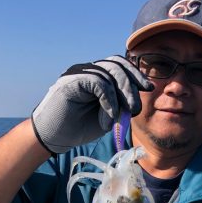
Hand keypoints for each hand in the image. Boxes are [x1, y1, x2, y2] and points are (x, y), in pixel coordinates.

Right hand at [31, 55, 152, 153]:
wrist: (53, 138)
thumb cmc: (77, 128)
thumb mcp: (105, 116)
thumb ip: (119, 106)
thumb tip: (136, 101)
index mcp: (97, 76)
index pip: (120, 65)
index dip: (136, 74)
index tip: (148, 88)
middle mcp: (88, 71)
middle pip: (117, 65)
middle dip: (132, 85)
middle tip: (135, 109)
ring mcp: (78, 73)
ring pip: (109, 73)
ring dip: (121, 96)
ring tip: (122, 116)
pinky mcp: (72, 80)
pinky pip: (98, 83)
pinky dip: (109, 100)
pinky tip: (109, 118)